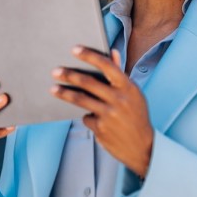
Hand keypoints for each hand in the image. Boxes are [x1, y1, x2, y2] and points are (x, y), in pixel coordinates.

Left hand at [50, 46, 153, 177]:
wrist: (143, 147)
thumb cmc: (136, 115)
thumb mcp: (133, 93)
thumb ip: (120, 73)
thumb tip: (112, 51)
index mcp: (128, 87)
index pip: (107, 66)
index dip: (89, 56)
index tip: (74, 49)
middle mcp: (119, 99)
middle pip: (88, 83)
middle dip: (69, 75)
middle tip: (55, 71)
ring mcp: (109, 115)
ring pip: (81, 100)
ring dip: (64, 94)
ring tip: (52, 89)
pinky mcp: (101, 129)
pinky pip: (86, 117)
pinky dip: (87, 116)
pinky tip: (94, 120)